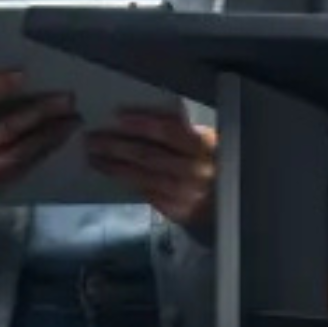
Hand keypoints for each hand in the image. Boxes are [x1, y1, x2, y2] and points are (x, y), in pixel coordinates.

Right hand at [0, 70, 80, 192]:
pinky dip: (46, 150)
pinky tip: (63, 136)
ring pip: (19, 152)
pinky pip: (24, 167)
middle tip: (68, 98)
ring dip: (50, 134)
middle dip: (39, 113)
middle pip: (5, 129)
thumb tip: (18, 70)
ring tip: (74, 119)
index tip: (24, 74)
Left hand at [86, 109, 217, 233]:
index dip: (142, 123)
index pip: (169, 131)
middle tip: (91, 138)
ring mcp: (185, 193)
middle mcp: (195, 171)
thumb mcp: (208, 140)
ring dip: (114, 166)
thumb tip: (144, 117)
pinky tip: (111, 174)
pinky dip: (126, 182)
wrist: (236, 201)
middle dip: (116, 145)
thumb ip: (183, 129)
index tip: (117, 116)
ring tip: (93, 156)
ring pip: (143, 177)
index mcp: (206, 146)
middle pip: (149, 155)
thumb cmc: (217, 162)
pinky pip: (146, 193)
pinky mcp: (177, 211)